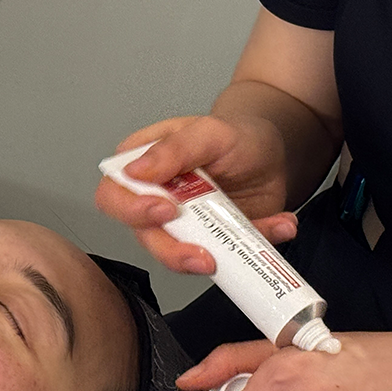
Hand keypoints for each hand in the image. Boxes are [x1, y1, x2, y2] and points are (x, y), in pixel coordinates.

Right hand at [95, 115, 299, 274]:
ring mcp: (182, 227)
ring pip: (180, 257)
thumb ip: (174, 148)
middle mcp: (154, 201)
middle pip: (143, 236)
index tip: (165, 210)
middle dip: (172, 251)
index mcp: (141, 169)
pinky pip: (224, 259)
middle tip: (202, 253)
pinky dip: (254, 248)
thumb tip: (135, 171)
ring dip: (217, 255)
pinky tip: (278, 225)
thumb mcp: (210, 131)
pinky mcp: (209, 244)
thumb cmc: (235, 136)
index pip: (113, 196)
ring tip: (254, 234)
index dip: (131, 211)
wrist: (274, 152)